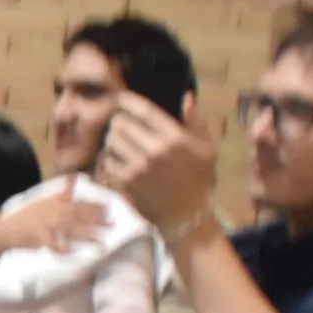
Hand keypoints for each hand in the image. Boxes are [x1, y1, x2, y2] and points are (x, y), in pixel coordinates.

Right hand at [0, 178, 111, 258]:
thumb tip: (74, 178)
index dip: (95, 205)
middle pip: (78, 214)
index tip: (109, 208)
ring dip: (87, 236)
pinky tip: (75, 253)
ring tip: (101, 242)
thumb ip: (60, 193)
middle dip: (96, 219)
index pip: (78, 201)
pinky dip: (64, 250)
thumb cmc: (25, 216)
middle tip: (111, 224)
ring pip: (70, 229)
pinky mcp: (39, 238)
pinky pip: (55, 245)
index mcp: (53, 201)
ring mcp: (45, 224)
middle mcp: (51, 211)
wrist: (3, 230)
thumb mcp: (42, 200)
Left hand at [100, 93, 219, 231]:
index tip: (120, 97)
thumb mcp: (206, 149)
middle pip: (120, 124)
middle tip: (123, 128)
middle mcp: (154, 151)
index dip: (128, 101)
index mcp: (175, 139)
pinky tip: (118, 163)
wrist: (186, 215)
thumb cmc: (198, 179)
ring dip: (112, 141)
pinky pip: (106, 162)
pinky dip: (108, 160)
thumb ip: (195, 122)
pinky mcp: (124, 183)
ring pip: (110, 142)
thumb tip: (187, 97)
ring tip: (121, 145)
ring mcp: (137, 167)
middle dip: (120, 123)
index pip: (145, 111)